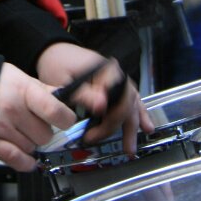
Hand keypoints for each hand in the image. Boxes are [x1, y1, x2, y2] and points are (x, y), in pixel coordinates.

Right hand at [0, 63, 76, 171]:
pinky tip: (27, 158)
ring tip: (17, 129)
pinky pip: (17, 160)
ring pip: (32, 148)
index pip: (55, 111)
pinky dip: (24, 162)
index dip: (66, 118)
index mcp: (22, 90)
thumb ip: (41, 88)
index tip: (66, 119)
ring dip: (29, 143)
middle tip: (31, 121)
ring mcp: (1, 128)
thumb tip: (64, 96)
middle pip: (45, 135)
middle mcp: (13, 110)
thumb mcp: (16, 75)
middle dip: (42, 130)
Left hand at [36, 42, 153, 156]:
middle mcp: (115, 72)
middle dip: (125, 128)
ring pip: (132, 103)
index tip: (93, 134)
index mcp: (104, 69)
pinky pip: (132, 99)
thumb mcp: (63, 79)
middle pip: (127, 103)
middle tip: (123, 148)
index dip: (110, 121)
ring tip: (131, 147)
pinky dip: (139, 113)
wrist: (55, 51)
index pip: (117, 99)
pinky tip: (146, 126)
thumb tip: (102, 107)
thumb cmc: (57, 63)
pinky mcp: (115, 83)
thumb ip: (83, 93)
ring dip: (134, 125)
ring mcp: (117, 78)